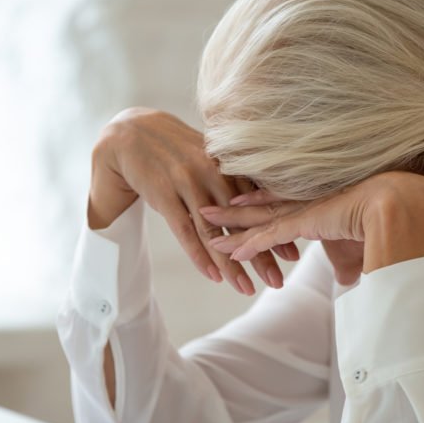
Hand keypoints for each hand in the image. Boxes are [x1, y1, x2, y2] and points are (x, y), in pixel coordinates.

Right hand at [88, 108, 296, 294]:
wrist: (130, 134)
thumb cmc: (175, 150)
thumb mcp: (207, 157)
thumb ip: (232, 178)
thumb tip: (262, 201)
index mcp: (226, 164)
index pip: (256, 204)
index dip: (275, 229)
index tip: (293, 253)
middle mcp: (210, 173)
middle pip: (241, 221)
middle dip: (262, 252)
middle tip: (278, 280)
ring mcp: (186, 184)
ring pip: (214, 232)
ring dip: (232, 263)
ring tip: (246, 288)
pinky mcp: (163, 195)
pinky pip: (185, 231)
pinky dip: (199, 256)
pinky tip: (213, 276)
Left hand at [200, 172, 423, 277]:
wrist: (405, 210)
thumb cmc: (394, 226)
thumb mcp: (363, 247)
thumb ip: (349, 261)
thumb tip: (346, 277)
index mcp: (322, 204)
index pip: (283, 203)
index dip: (259, 203)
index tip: (237, 201)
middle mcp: (309, 203)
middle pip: (261, 205)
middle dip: (232, 207)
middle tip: (206, 205)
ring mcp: (305, 210)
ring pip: (257, 218)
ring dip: (228, 223)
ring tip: (202, 221)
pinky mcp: (306, 222)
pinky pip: (268, 236)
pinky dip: (246, 244)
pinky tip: (226, 248)